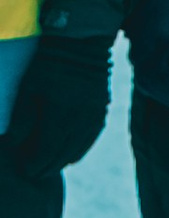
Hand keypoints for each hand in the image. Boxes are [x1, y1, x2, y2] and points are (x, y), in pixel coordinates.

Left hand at [2, 31, 113, 173]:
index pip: (47, 150)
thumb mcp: (28, 88)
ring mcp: (94, 115)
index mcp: (61, 115)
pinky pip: (91, 138)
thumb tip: (17, 144)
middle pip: (63, 154)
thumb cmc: (48, 64)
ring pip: (79, 148)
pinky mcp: (101, 110)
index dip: (34, 163)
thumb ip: (23, 118)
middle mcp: (81, 120)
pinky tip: (71, 157)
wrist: (81, 43)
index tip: (23, 169)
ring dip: (63, 161)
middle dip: (47, 167)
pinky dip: (80, 150)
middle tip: (34, 174)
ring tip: (50, 168)